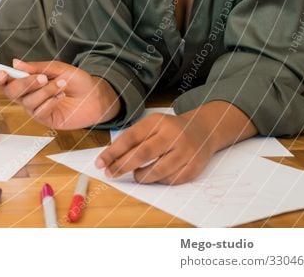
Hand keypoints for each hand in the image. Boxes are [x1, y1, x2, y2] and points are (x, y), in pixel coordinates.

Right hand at [0, 59, 119, 128]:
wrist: (95, 95)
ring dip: (45, 91)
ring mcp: (36, 109)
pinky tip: (61, 97)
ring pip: (28, 101)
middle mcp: (28, 96)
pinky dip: (50, 102)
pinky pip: (39, 111)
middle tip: (42, 78)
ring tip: (61, 85)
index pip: (6, 81)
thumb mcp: (57, 68)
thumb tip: (15, 63)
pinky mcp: (46, 119)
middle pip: (12, 92)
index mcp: (27, 81)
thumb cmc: (77, 81)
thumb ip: (36, 67)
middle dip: (25, 84)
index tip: (2, 72)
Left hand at [95, 112, 215, 184]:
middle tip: (111, 173)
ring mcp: (185, 151)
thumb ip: (133, 138)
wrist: (203, 131)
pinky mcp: (194, 167)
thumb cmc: (168, 130)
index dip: (113, 152)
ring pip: (157, 170)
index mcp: (158, 122)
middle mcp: (173, 135)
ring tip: (136, 175)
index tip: (100, 163)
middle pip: (143, 154)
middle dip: (122, 166)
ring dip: (141, 176)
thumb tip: (110, 158)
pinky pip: (170, 180)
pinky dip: (158, 181)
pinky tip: (153, 176)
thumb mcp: (152, 125)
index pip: (130, 138)